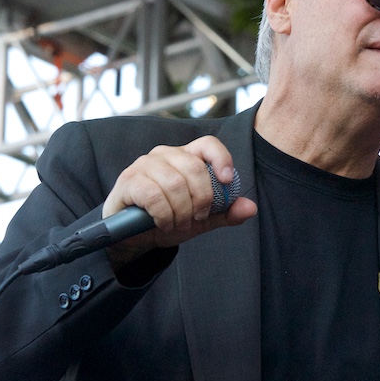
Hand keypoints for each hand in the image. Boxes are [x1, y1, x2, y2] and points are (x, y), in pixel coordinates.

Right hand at [101, 135, 256, 267]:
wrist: (133, 236)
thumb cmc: (167, 219)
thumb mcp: (200, 219)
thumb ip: (225, 212)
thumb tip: (250, 208)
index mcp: (185, 157)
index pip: (208, 144)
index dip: (221, 158)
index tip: (228, 180)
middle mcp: (165, 154)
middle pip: (194, 168)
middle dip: (201, 199)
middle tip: (196, 218)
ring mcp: (145, 165)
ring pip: (175, 183)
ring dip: (181, 211)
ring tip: (178, 223)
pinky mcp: (129, 180)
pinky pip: (153, 195)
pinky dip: (164, 215)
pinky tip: (163, 223)